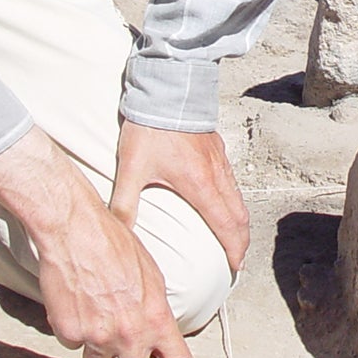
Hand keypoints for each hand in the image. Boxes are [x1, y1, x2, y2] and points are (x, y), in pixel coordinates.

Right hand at [0, 125, 203, 357]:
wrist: (75, 230)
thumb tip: (156, 335)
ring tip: (97, 314)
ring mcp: (98, 335)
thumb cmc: (115, 245)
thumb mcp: (150, 276)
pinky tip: (77, 303)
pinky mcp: (69, 333)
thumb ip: (155, 311)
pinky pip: (74, 345)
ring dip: (99, 350)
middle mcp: (129, 333)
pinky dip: (75, 330)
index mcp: (156, 317)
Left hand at [110, 120, 249, 274]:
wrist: (169, 88)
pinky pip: (232, 182)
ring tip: (233, 236)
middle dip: (241, 241)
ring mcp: (220, 161)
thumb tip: (116, 233)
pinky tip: (222, 201)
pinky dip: (234, 200)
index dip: (233, 250)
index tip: (235, 268)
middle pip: (239, 217)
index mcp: (200, 186)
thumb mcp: (131, 168)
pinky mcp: (217, 149)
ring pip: (238, 199)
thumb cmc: (151, 128)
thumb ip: (124, 204)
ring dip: (239, 221)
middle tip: (238, 260)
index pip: (225, 227)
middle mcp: (216, 176)